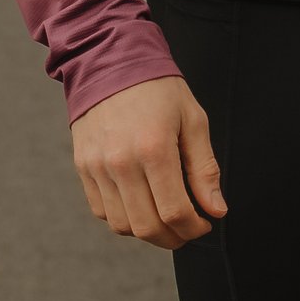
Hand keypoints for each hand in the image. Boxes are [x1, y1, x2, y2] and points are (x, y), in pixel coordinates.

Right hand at [71, 75, 225, 250]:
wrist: (110, 62)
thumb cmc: (158, 90)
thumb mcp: (193, 121)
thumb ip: (204, 169)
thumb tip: (216, 210)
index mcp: (154, 149)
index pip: (174, 211)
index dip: (194, 228)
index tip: (205, 223)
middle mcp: (121, 162)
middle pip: (147, 227)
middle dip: (174, 238)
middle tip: (189, 229)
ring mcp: (97, 167)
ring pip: (122, 226)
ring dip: (148, 232)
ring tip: (166, 219)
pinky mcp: (83, 168)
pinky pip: (102, 211)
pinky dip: (124, 219)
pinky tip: (142, 205)